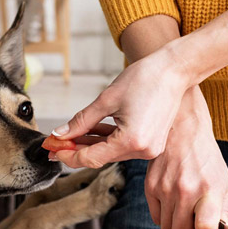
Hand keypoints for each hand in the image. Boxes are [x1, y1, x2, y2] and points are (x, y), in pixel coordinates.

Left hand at [52, 48, 190, 168]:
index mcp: (131, 141)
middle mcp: (143, 150)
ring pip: (111, 152)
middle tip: (55, 144)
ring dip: (90, 145)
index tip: (52, 149)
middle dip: (76, 150)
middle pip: (101, 157)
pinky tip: (90, 133)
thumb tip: (61, 134)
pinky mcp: (151, 143)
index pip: (91, 158)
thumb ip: (81, 121)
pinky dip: (106, 140)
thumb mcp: (107, 99)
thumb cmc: (145, 78)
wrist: (175, 70)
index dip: (69, 155)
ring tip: (69, 136)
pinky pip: (122, 146)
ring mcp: (149, 149)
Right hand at [145, 86, 227, 228]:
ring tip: (185, 213)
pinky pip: (156, 217)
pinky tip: (173, 203)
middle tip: (195, 228)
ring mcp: (165, 189)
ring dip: (176, 227)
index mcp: (209, 191)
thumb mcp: (223, 183)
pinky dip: (165, 217)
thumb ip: (223, 213)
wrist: (183, 131)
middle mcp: (185, 191)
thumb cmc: (206, 158)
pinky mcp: (150, 187)